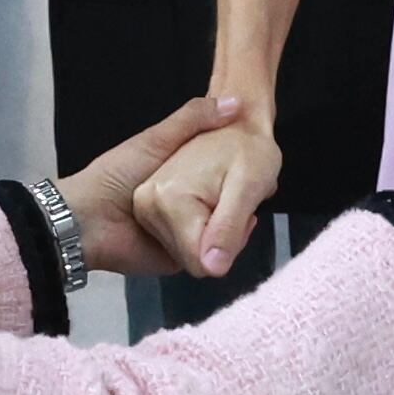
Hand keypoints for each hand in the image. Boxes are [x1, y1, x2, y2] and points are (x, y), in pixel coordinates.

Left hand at [62, 94, 248, 282]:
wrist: (88, 220)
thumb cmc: (117, 175)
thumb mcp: (157, 140)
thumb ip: (192, 121)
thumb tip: (236, 103)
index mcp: (175, 179)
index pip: (215, 175)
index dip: (236, 170)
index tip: (258, 158)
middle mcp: (180, 208)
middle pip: (219, 204)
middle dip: (238, 200)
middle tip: (264, 189)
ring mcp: (179, 234)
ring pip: (216, 232)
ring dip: (232, 223)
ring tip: (253, 209)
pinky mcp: (177, 259)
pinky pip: (204, 256)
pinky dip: (217, 248)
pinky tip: (237, 233)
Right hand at [133, 112, 285, 280]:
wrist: (237, 125)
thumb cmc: (247, 147)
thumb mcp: (249, 186)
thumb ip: (229, 228)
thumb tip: (214, 269)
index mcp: (170, 202)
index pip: (201, 263)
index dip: (228, 246)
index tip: (241, 216)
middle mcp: (148, 206)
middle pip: (193, 257)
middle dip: (217, 238)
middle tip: (233, 203)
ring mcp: (144, 207)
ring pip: (186, 249)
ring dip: (209, 232)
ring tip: (222, 197)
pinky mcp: (146, 207)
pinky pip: (179, 236)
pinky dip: (198, 226)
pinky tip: (211, 201)